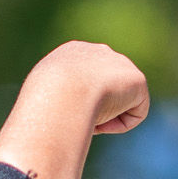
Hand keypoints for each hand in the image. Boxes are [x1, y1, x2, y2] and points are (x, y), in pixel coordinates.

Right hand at [30, 41, 148, 133]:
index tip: (68, 115)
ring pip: (119, 103)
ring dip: (104, 117)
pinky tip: (101, 122)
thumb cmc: (42, 101)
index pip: (84, 78)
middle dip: (96, 108)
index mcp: (72, 52)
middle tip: (79, 123)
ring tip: (85, 120)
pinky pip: (134, 114)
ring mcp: (121, 63)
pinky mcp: (138, 80)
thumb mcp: (39, 99)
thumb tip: (59, 118)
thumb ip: (54, 101)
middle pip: (106, 88)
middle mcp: (99, 52)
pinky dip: (118, 125)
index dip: (78, 101)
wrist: (61, 93)